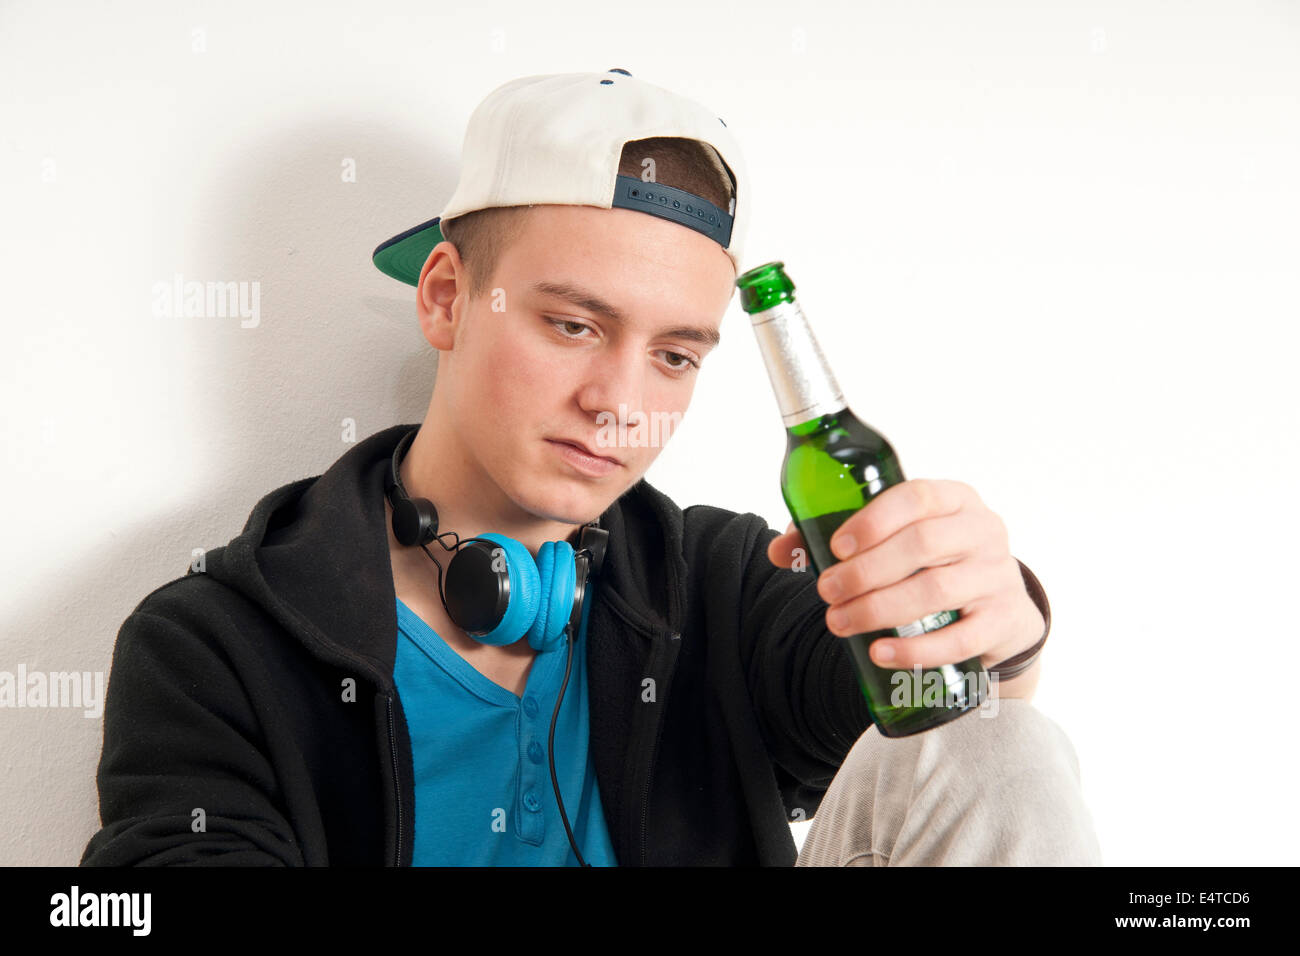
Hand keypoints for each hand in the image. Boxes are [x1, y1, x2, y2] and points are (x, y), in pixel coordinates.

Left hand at [766, 479, 1044, 681]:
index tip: (836, 547)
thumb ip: (840, 539)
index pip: (917, 497)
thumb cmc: (934, 563)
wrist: (998, 609)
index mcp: (955, 499)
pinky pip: (959, 640)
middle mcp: (983, 531)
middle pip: (923, 545)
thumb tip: (779, 551)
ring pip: (936, 591)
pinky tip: (879, 652)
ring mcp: (997, 577)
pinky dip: (915, 649)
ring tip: (838, 622)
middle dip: (865, 571)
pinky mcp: (1003, 622)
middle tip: (825, 591)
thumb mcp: (899, 540)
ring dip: (879, 609)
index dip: (874, 521)